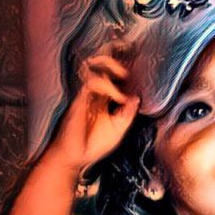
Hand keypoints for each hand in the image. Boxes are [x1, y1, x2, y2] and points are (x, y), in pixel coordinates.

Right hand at [50, 55, 140, 172]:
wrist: (74, 158)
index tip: (141, 69)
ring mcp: (86, 94)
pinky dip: (109, 87)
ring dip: (111, 65)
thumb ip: (127, 114)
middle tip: (130, 65)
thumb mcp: (118, 129)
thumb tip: (136, 98)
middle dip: (116, 56)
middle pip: (102, 63)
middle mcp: (95, 92)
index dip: (125, 68)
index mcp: (103, 98)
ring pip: (95, 65)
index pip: (113, 75)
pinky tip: (118, 98)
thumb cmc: (92, 145)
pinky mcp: (80, 99)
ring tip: (124, 74)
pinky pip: (93, 83)